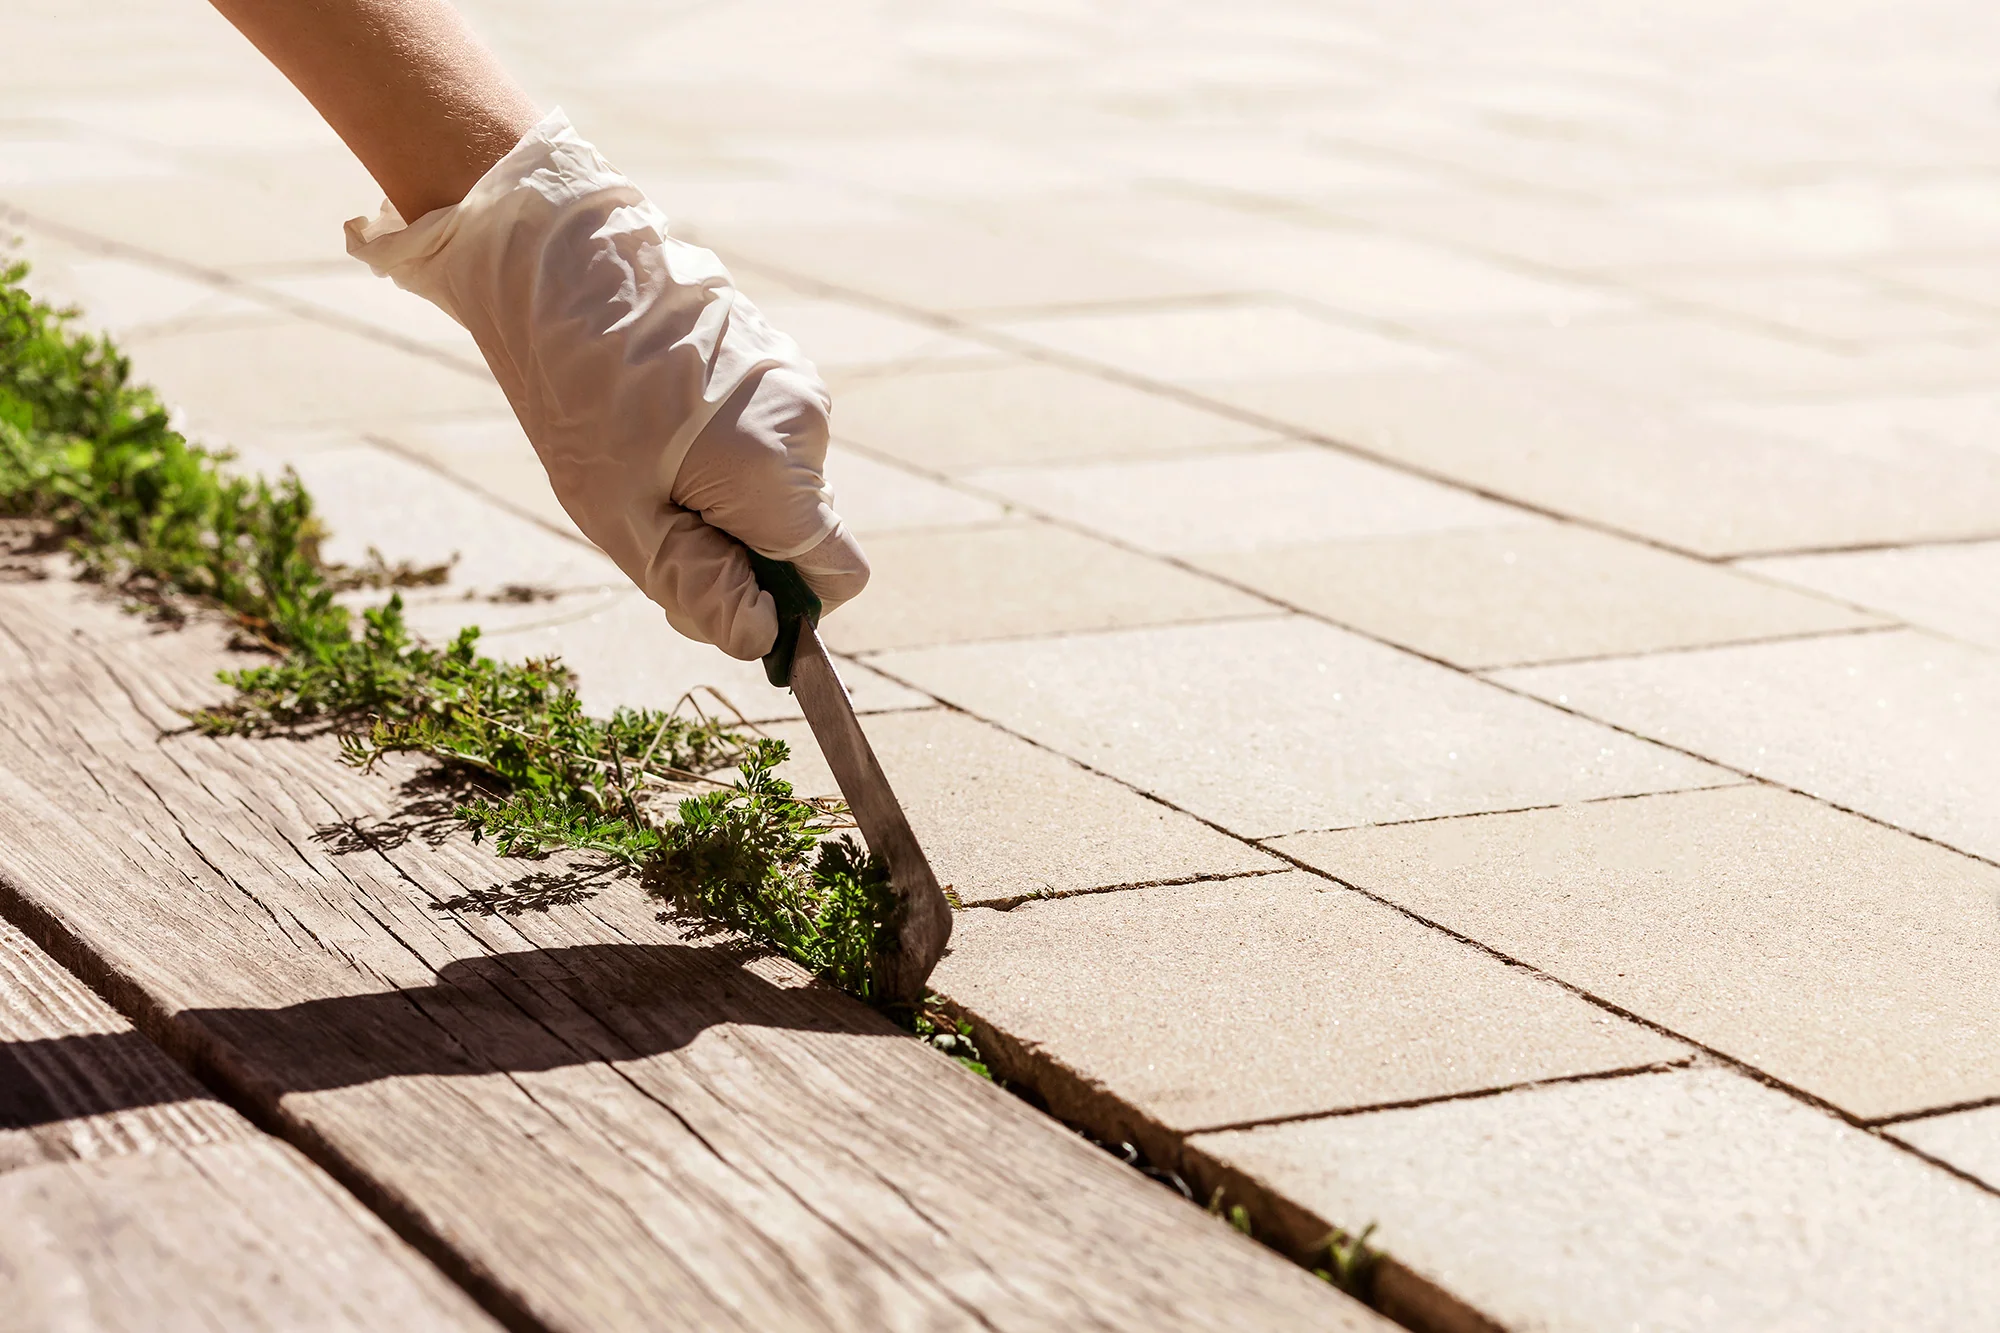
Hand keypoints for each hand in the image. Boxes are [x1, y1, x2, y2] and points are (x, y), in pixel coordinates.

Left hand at [345, 111, 867, 659]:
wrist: (555, 263)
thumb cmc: (578, 396)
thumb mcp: (623, 518)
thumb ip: (701, 587)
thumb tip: (761, 639)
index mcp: (778, 469)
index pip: (840, 577)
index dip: (790, 608)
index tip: (722, 596)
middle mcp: (807, 424)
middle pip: (804, 534)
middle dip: (743, 552)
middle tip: (653, 524)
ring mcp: (796, 382)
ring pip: (782, 486)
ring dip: (727, 499)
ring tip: (644, 459)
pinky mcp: (774, 356)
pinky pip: (767, 437)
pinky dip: (723, 452)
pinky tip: (657, 419)